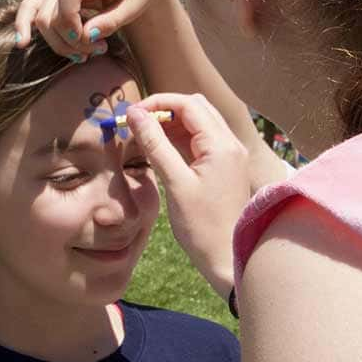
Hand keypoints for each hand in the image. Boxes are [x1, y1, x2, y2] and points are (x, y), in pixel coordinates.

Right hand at [14, 0, 171, 61]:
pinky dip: (24, 24)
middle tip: (99, 52)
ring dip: (59, 43)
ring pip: (41, 18)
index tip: (88, 41)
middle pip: (51, 14)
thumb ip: (112, 20)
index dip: (71, 22)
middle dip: (70, 41)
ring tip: (84, 55)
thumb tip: (86, 35)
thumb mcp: (136, 5)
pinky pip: (31, 7)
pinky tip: (21, 43)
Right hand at [125, 92, 255, 298]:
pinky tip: (162, 149)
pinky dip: (181, 138)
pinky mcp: (225, 166)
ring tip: (146, 136)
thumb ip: (155, 144)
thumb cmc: (201, 225)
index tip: (131, 114)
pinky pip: (203, 140)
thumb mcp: (174, 183)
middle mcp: (230, 144)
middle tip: (138, 124)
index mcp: (221, 145)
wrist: (228, 257)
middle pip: (196, 108)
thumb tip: (134, 114)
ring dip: (172, 123)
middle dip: (165, 109)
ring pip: (200, 122)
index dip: (158, 103)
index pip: (188, 105)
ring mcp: (230, 155)